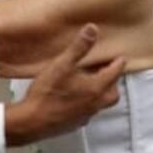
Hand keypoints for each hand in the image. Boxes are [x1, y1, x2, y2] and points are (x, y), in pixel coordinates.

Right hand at [4, 24, 123, 146]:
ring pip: (102, 104)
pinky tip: (77, 98)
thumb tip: (93, 28)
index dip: (118, 64)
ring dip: (102, 93)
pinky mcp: (75, 124)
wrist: (31, 122)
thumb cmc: (48, 92)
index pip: (114, 74)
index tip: (121, 58)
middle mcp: (95, 104)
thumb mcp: (62, 64)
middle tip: (107, 71)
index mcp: (96, 88)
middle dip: (113, 82)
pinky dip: (89, 103)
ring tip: (92, 83)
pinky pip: (89, 112)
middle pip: (113, 94)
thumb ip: (79, 47)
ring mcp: (86, 116)